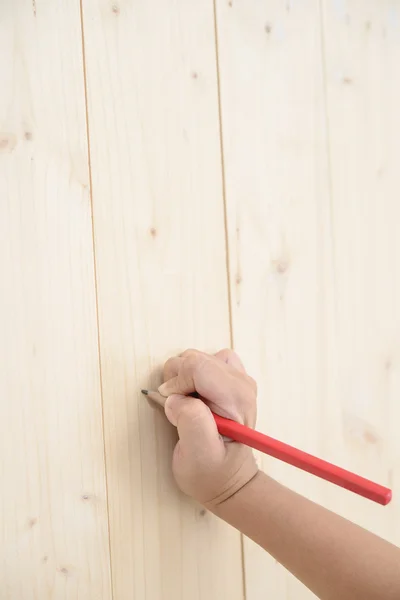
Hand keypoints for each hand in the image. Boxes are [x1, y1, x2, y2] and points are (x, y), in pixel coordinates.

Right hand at [159, 349, 257, 508]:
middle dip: (177, 381)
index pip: (198, 366)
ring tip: (185, 405)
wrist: (227, 480)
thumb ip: (190, 421)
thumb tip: (175, 397)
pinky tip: (192, 397)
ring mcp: (237, 378)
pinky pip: (202, 361)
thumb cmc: (212, 472)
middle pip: (194, 358)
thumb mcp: (198, 454)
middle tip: (178, 410)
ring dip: (182, 378)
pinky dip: (189, 375)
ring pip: (195, 357)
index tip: (171, 407)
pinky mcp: (229, 378)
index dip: (176, 383)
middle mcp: (241, 382)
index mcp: (237, 398)